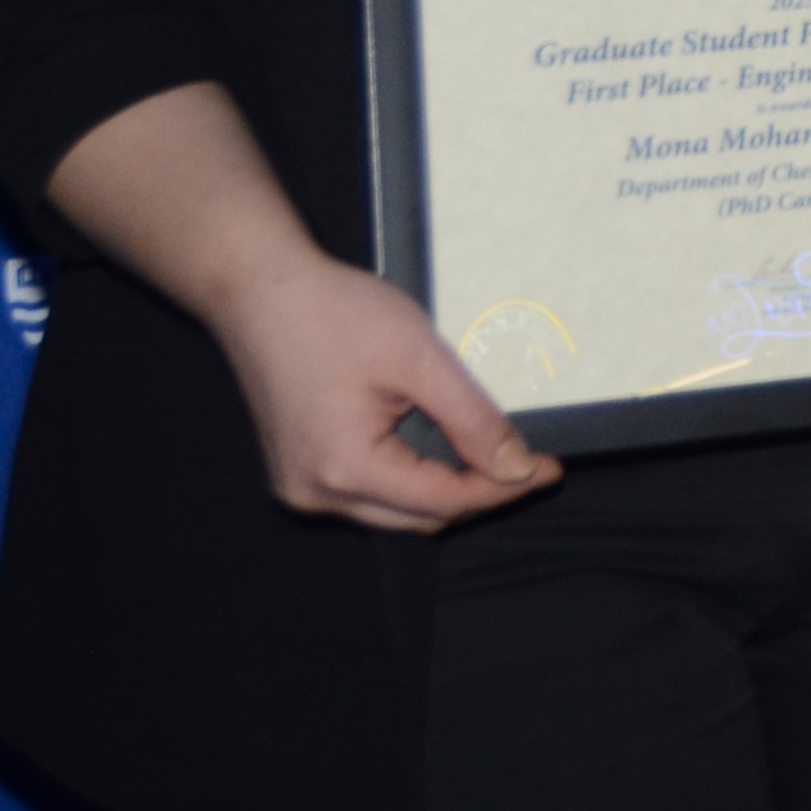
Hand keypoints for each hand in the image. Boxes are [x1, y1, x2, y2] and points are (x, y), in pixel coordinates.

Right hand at [206, 247, 556, 533]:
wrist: (260, 292)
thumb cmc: (333, 314)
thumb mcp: (420, 359)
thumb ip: (471, 419)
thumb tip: (516, 466)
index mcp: (344, 469)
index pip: (445, 501)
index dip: (505, 488)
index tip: (549, 469)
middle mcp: (316, 493)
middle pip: (420, 518)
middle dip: (480, 495)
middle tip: (529, 462)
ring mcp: (301, 486)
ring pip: (395, 512)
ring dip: (445, 491)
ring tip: (492, 457)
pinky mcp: (299, 470)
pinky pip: (368, 494)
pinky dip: (410, 480)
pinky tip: (441, 451)